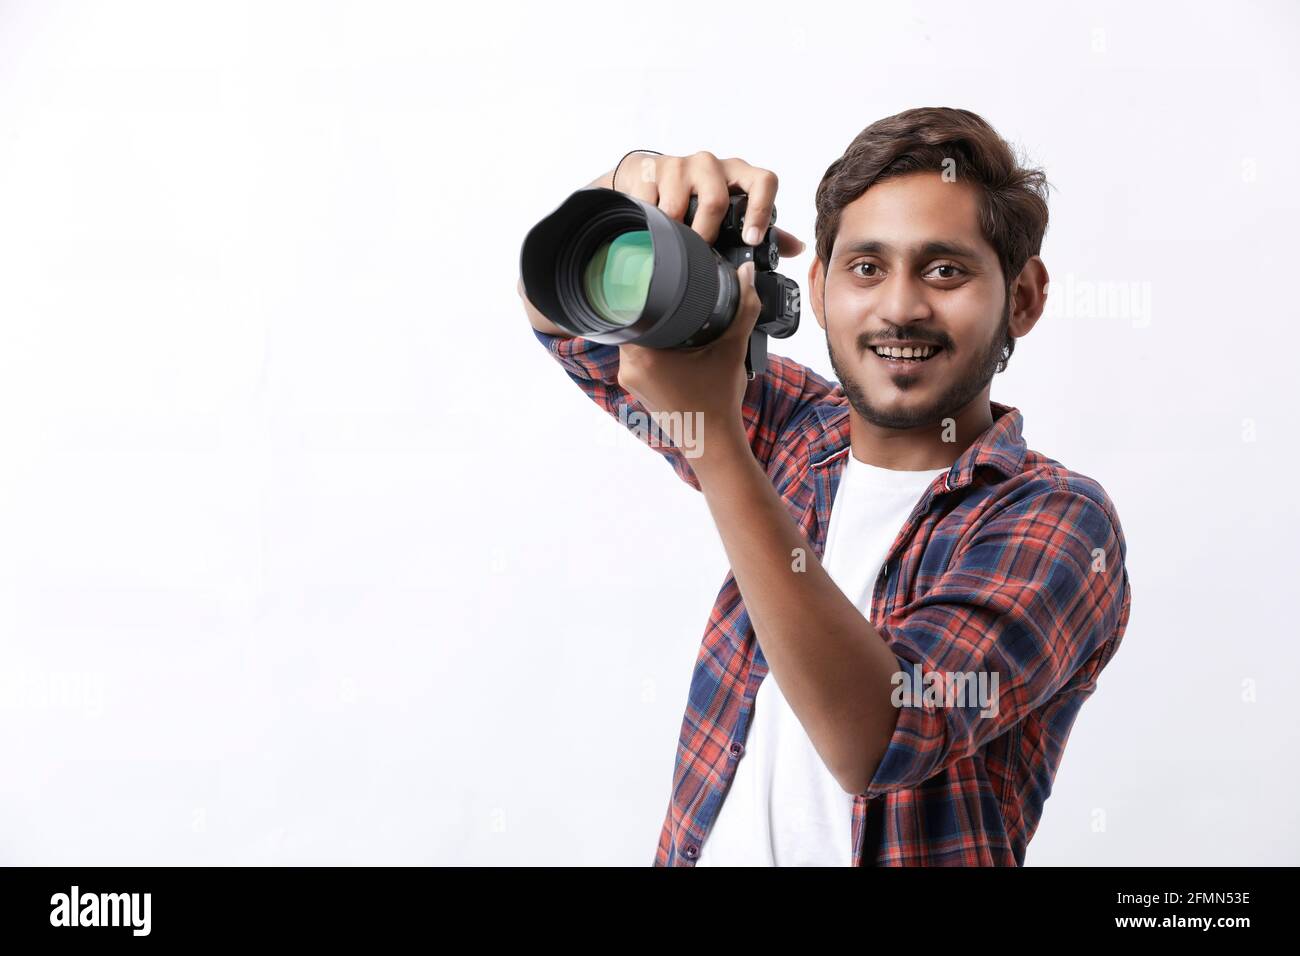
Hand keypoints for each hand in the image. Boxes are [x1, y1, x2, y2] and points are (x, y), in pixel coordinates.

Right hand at [611, 150, 804, 253]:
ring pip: (679, 207)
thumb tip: (795, 247)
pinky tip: (650, 229)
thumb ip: (763, 230)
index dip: (761, 210)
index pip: (763, 181)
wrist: (647, 177)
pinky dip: (651, 224)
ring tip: (672, 243)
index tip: (751, 239)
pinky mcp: (649, 170)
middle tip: (700, 252)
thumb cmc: (696, 197)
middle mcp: (710, 164)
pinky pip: (651, 206)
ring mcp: (679, 165)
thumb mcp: (729, 209)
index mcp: (737, 173)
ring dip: (675, 232)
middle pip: (715, 201)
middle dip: (706, 234)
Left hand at [616, 260, 762, 460]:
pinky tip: (676, 347)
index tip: (662, 283)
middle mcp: (628, 366)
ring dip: (653, 330)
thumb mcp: (732, 350)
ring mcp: (629, 379)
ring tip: (678, 324)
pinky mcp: (637, 387)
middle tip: (678, 303)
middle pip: (632, 321)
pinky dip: (655, 348)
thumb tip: (746, 275)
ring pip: (635, 339)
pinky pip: (639, 356)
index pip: (629, 306)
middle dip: (654, 311)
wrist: (712, 443)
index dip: (645, 290)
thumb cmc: (717, 402)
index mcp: (643, 354)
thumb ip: (743, 308)